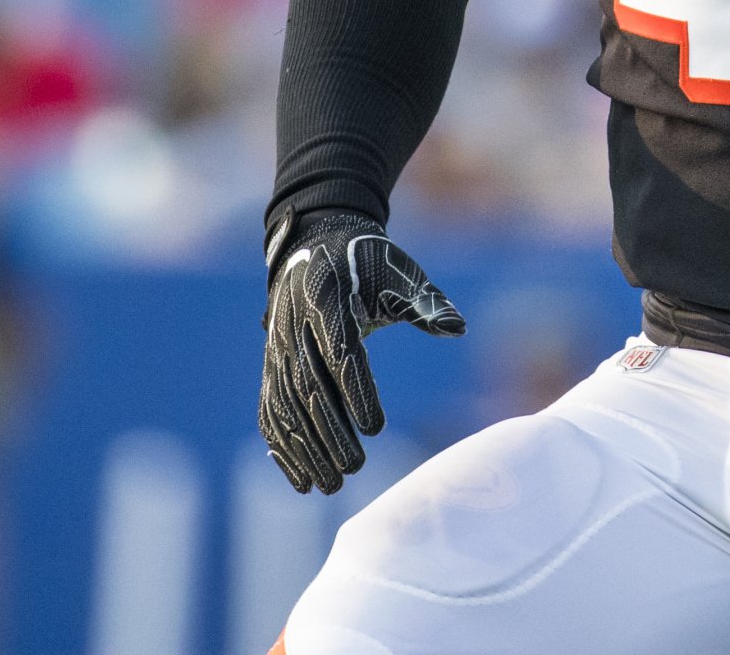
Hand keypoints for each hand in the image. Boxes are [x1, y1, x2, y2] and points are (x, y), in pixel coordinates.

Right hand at [258, 205, 464, 493]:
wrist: (318, 243)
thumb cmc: (368, 262)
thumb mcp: (400, 271)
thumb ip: (426, 302)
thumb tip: (458, 328)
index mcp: (327, 297)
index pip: (340, 350)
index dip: (355, 390)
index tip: (376, 428)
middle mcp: (294, 325)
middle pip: (309, 386)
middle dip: (329, 431)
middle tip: (354, 469)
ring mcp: (278, 347)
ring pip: (286, 405)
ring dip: (305, 448)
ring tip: (330, 485)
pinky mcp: (272, 365)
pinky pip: (271, 410)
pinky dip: (282, 448)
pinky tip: (301, 480)